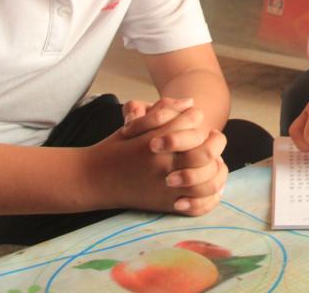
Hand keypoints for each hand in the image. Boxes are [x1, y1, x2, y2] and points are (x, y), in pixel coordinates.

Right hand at [88, 100, 227, 214]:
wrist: (91, 180)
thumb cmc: (114, 148)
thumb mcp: (135, 125)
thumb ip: (163, 111)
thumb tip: (191, 103)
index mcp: (155, 140)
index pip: (192, 121)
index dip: (197, 116)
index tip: (197, 117)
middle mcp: (163, 163)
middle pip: (205, 151)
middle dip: (215, 142)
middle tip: (213, 139)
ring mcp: (165, 186)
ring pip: (206, 179)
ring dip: (217, 170)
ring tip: (216, 163)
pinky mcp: (165, 204)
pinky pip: (197, 204)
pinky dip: (210, 198)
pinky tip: (213, 188)